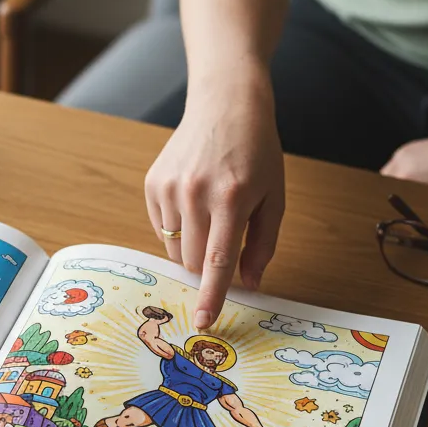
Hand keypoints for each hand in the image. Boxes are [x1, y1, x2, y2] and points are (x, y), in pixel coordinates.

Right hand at [145, 73, 284, 327]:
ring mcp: (169, 188)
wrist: (225, 104)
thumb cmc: (256, 151)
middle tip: (223, 245)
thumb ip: (263, 244)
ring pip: (175, 248)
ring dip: (192, 248)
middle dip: (207, 268)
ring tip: (209, 216)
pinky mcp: (152, 184)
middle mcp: (195, 194)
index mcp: (232, 198)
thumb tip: (250, 284)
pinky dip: (178, 227)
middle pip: (193, 260)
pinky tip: (193, 201)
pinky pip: (161, 228)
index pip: (218, 261)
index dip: (211, 296)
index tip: (203, 322)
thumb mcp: (274, 196)